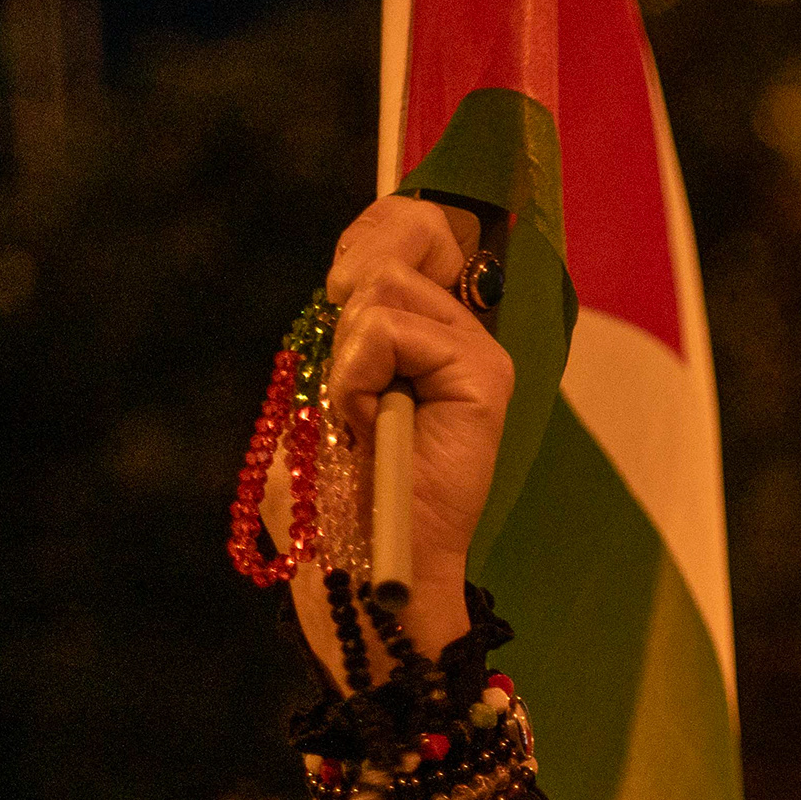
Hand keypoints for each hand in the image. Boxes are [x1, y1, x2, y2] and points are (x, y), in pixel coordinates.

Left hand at [295, 197, 508, 680]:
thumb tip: (357, 275)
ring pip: (383, 284)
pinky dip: (358, 374)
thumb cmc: (330, 501)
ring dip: (346, 355)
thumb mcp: (317, 393)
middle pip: (395, 238)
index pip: (408, 231)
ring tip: (360, 416)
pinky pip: (390, 327)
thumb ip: (341, 331)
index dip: (372, 234)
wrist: (362, 567)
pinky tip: (371, 422)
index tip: (341, 291)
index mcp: (422, 334)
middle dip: (347, 294)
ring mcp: (476, 354)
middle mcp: (457, 335)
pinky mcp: (483, 378)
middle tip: (347, 376)